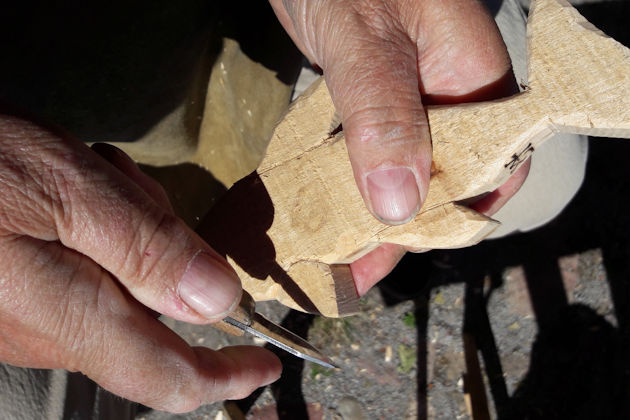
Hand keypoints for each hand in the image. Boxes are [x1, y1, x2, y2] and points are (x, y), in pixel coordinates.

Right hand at [0, 113, 280, 411]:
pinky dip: (98, 234)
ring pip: (119, 291)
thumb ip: (149, 251)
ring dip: (129, 236)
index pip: (169, 377)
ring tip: (93, 181)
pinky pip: (83, 276)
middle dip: (165, 261)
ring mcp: (27, 317)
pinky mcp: (13, 294)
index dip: (225, 378)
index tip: (264, 366)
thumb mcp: (69, 190)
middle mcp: (51, 333)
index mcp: (74, 317)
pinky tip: (65, 190)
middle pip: (150, 319)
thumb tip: (220, 302)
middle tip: (134, 194)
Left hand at [270, 0, 529, 293]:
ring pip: (399, 167)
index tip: (402, 250)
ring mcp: (408, 96)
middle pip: (437, 176)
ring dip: (365, 210)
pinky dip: (343, 179)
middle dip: (397, 226)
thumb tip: (398, 201)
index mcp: (471, 78)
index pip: (491, 163)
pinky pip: (365, 148)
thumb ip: (383, 113)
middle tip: (348, 268)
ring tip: (329, 254)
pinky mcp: (371, 96)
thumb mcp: (363, 35)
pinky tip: (319, 207)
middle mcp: (446, 94)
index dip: (453, 214)